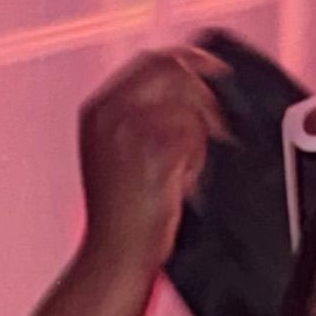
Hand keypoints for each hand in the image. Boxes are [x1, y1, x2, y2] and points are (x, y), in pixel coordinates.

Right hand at [76, 47, 226, 276]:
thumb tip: (186, 88)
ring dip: (200, 135)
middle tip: (218, 118)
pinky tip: (181, 183)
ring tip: (185, 169)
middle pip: (174, 71)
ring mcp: (133, 127)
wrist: (115, 254)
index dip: (187, 61)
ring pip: (191, 104)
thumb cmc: (120, 215)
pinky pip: (198, 135)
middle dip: (203, 91)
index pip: (150, 61)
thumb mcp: (112, 154)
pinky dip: (199, 160)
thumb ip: (136, 116)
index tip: (212, 71)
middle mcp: (111, 111)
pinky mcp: (158, 148)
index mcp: (97, 109)